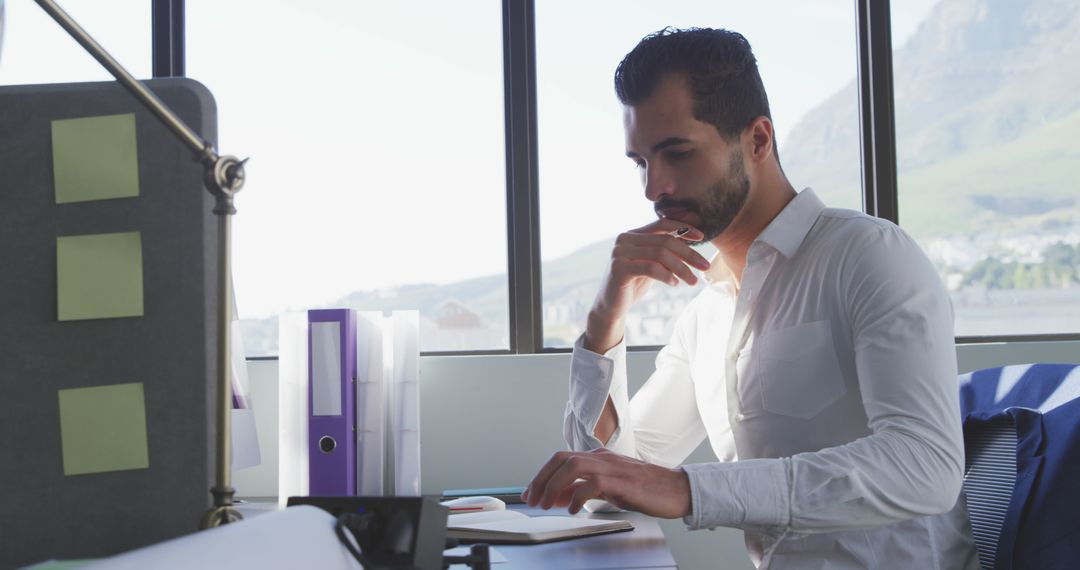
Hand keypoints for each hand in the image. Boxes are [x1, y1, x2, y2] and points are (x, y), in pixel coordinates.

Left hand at [522, 448, 692, 518]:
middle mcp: (602, 457)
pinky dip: (577, 496)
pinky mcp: (622, 481)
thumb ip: (584, 490)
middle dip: (541, 479)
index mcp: (599, 457)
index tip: (530, 493)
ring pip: (572, 465)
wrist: (678, 489)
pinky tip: (573, 509)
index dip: (542, 475)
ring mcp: (612, 467)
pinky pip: (592, 483)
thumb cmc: (647, 489)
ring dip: (554, 485)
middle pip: (561, 459)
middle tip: (532, 499)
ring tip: (546, 504)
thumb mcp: (610, 489)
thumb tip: (559, 497)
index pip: (561, 459)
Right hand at [585, 220, 710, 352]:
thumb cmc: (633, 284)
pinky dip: (666, 275)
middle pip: (664, 241)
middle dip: (688, 253)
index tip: (702, 237)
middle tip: (705, 266)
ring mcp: (620, 253)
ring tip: (693, 281)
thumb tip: (689, 238)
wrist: (611, 306)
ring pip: (660, 254)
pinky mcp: (619, 268)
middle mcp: (624, 239)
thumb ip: (662, 250)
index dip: (683, 228)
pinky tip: (675, 284)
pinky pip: (650, 268)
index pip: (661, 224)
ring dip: (681, 268)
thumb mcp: (651, 263)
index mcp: (633, 234)